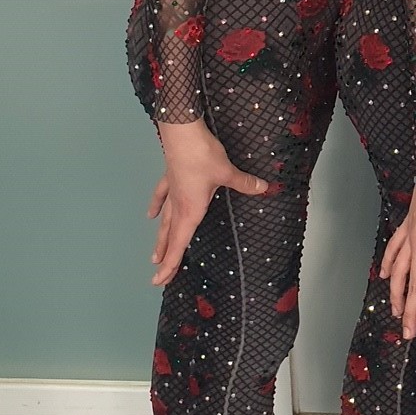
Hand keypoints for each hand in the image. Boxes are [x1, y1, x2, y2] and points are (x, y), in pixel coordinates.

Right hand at [149, 119, 267, 287]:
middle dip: (165, 258)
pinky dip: (157, 206)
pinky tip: (151, 215)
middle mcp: (179, 205)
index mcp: (191, 210)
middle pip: (170, 238)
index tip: (161, 281)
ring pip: (165, 222)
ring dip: (160, 239)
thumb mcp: (227, 173)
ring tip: (154, 255)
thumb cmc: (203, 156)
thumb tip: (264, 188)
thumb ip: (245, 183)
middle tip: (158, 278)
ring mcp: (172, 192)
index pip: (180, 244)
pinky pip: (161, 196)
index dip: (171, 264)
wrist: (183, 133)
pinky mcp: (170, 177)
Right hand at [381, 177, 415, 339]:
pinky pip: (394, 248)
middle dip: (409, 310)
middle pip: (411, 285)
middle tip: (408, 332)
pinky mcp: (407, 225)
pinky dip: (387, 263)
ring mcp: (410, 235)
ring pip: (398, 270)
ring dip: (396, 292)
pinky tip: (384, 274)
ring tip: (395, 311)